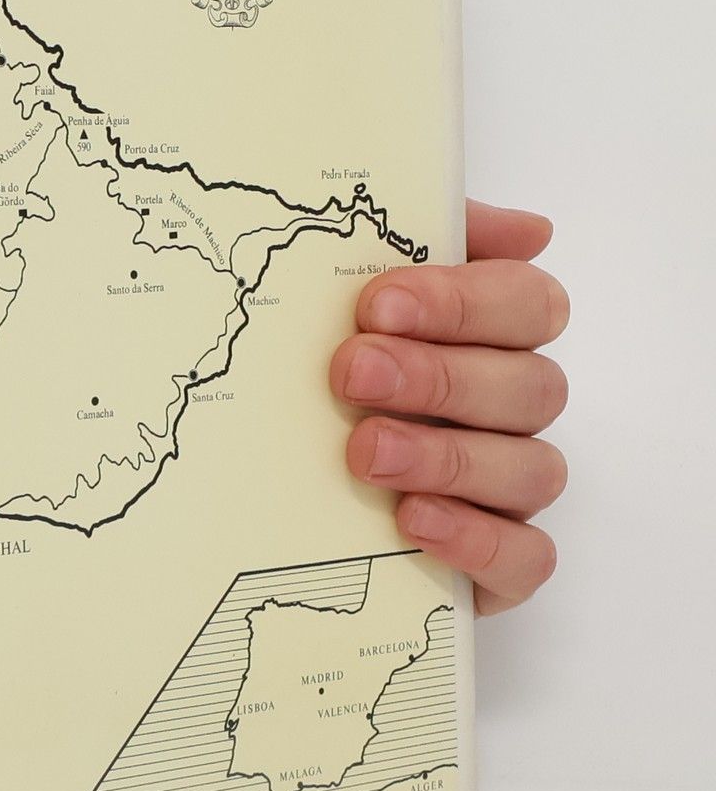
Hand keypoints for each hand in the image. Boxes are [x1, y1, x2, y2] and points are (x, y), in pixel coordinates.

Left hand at [332, 200, 568, 613]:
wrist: (259, 493)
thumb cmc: (317, 380)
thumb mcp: (337, 298)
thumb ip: (418, 241)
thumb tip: (526, 228)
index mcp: (488, 337)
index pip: (527, 302)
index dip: (463, 300)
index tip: (377, 304)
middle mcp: (509, 410)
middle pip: (529, 386)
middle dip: (438, 377)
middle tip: (351, 374)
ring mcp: (506, 489)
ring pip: (531, 469)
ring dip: (448, 456)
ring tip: (366, 452)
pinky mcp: (495, 562)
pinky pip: (525, 556)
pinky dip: (476, 539)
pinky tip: (413, 519)